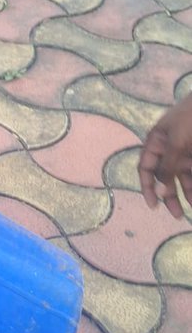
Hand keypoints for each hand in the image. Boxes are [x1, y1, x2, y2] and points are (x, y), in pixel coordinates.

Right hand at [138, 93, 191, 217]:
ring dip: (187, 192)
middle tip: (178, 215)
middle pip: (165, 177)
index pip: (146, 169)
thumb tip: (161, 190)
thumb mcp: (177, 141)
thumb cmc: (190, 117)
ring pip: (183, 177)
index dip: (147, 187)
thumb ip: (168, 166)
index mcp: (156, 143)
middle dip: (171, 196)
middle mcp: (168, 150)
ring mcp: (184, 152)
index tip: (153, 205)